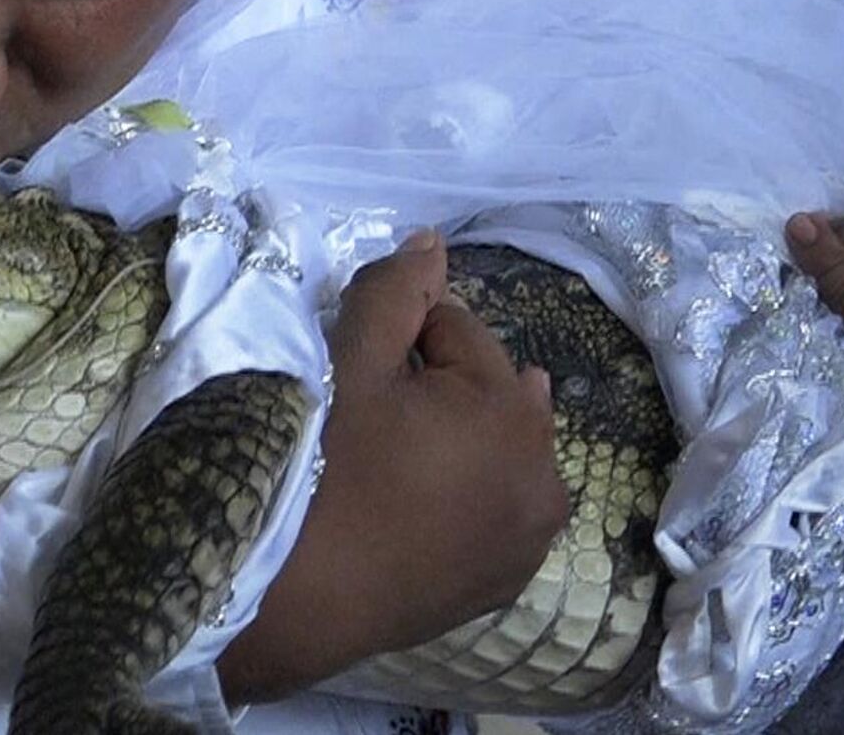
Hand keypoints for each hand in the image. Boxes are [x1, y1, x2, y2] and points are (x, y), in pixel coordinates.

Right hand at [218, 230, 565, 702]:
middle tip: (371, 423)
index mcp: (513, 409)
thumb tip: (433, 243)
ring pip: (494, 447)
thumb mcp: (350, 365)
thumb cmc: (323, 469)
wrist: (297, 599)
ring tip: (392, 464)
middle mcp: (546, 472)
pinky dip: (465, 494)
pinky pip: (493, 505)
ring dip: (457, 439)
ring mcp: (531, 535)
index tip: (358, 378)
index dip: (398, 342)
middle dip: (437, 388)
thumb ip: (395, 293)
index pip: (456, 329)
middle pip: (486, 388)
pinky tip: (413, 507)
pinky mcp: (508, 579)